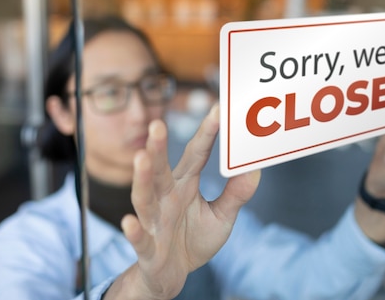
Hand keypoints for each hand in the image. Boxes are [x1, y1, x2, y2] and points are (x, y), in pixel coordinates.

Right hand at [108, 104, 260, 299]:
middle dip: (158, 148)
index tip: (217, 109)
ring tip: (141, 158)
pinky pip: (140, 239)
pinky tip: (129, 222)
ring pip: (144, 198)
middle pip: (160, 170)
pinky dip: (134, 231)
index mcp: (184, 185)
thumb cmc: (193, 239)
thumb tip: (255, 168)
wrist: (172, 275)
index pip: (195, 155)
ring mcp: (154, 222)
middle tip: (158, 124)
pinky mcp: (148, 249)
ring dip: (142, 179)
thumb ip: (236, 194)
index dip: (206, 134)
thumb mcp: (221, 217)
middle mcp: (165, 198)